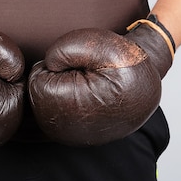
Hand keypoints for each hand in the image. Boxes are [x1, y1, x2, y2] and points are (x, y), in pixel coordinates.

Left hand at [28, 28, 161, 145]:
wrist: (145, 86)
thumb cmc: (123, 64)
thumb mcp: (97, 43)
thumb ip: (63, 49)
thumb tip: (47, 65)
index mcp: (72, 107)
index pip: (36, 79)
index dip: (57, 64)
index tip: (82, 66)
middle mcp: (66, 130)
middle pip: (35, 92)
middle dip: (55, 77)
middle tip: (85, 76)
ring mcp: (66, 137)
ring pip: (40, 101)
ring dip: (58, 89)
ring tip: (86, 86)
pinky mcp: (67, 137)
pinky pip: (48, 110)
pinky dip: (61, 100)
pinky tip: (83, 98)